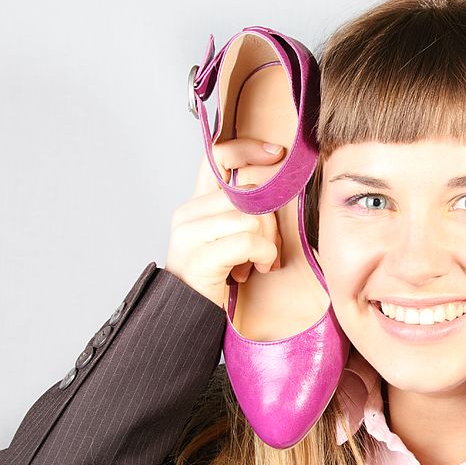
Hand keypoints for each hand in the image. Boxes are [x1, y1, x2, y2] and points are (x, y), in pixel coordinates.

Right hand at [164, 139, 286, 307]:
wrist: (187, 315)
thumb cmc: (217, 277)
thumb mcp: (231, 237)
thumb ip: (244, 211)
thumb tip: (278, 189)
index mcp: (197, 204)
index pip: (218, 156)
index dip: (248, 149)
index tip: (277, 154)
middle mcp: (189, 213)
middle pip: (248, 193)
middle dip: (271, 221)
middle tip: (270, 246)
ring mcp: (190, 234)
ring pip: (252, 217)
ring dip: (268, 243)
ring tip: (261, 261)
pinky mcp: (200, 257)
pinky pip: (248, 241)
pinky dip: (263, 255)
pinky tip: (257, 268)